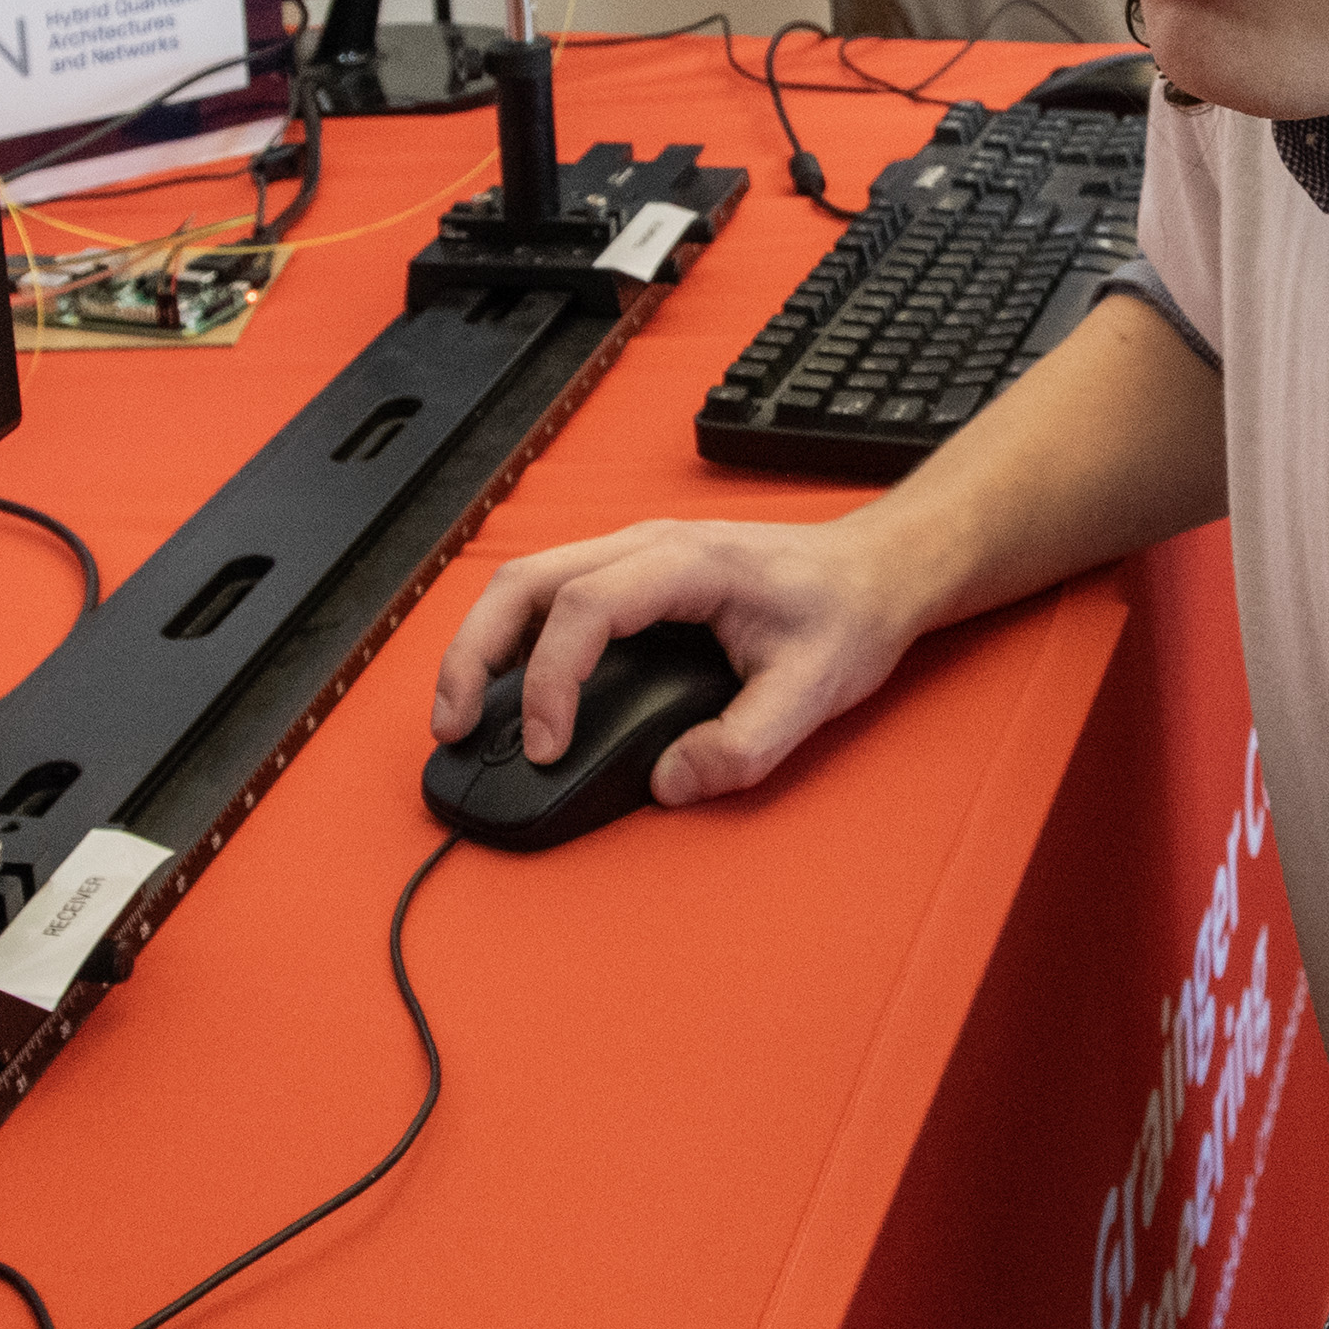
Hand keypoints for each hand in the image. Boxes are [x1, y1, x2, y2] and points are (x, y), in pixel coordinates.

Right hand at [432, 513, 927, 806]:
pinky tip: (507, 692)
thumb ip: (744, 746)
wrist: (875, 571)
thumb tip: (672, 781)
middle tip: (453, 729)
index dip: (550, 680)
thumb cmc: (846, 614)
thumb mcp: (814, 692)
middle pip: (525, 583)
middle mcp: (647, 546)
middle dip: (473, 655)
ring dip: (482, 646)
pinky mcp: (630, 576)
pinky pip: (549, 596)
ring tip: (461, 717)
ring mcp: (633, 555)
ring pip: (525, 583)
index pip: (584, 607)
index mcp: (688, 564)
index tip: (547, 747)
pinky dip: (512, 642)